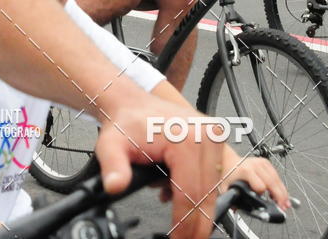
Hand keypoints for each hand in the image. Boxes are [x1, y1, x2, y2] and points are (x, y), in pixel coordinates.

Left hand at [94, 96, 224, 238]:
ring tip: (181, 222)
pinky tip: (185, 200)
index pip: (191, 194)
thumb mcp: (111, 145)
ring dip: (199, 208)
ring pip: (213, 188)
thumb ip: (113, 167)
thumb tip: (114, 185)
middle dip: (196, 223)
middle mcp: (206, 134)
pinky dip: (201, 192)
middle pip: (207, 195)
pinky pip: (213, 175)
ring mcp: (214, 135)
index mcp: (187, 138)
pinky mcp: (215, 138)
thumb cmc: (126, 122)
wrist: (133, 103)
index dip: (184, 224)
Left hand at [220, 145, 289, 210]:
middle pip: (272, 182)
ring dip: (283, 191)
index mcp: (245, 171)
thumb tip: (237, 209)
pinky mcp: (265, 162)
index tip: (269, 204)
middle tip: (284, 207)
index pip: (260, 186)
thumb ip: (232, 199)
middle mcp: (255, 165)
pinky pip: (276, 174)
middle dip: (280, 196)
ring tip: (286, 202)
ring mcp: (261, 162)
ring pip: (276, 178)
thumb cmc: (228, 174)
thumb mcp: (227, 188)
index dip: (264, 196)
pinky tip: (281, 193)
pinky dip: (280, 185)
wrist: (229, 160)